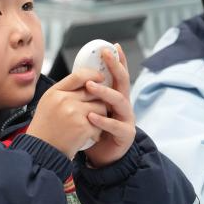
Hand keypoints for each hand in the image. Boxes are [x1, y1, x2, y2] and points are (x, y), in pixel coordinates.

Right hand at [26, 69, 106, 158]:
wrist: (41, 152)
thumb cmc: (45, 129)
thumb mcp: (48, 104)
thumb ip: (64, 91)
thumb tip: (86, 82)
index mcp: (54, 92)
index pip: (79, 75)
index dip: (93, 75)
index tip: (100, 78)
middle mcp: (63, 99)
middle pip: (93, 91)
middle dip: (97, 101)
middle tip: (92, 112)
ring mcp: (73, 113)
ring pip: (101, 107)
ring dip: (100, 117)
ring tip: (89, 126)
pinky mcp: (82, 127)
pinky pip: (100, 124)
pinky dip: (96, 132)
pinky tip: (87, 137)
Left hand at [83, 45, 135, 166]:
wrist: (103, 157)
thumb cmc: (95, 130)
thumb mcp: (91, 108)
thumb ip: (89, 95)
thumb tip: (77, 75)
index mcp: (115, 97)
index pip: (117, 75)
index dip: (118, 60)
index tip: (112, 46)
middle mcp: (124, 104)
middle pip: (123, 82)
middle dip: (116, 67)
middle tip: (105, 56)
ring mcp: (126, 118)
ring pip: (120, 101)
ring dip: (104, 92)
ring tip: (90, 86)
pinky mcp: (125, 134)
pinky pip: (115, 125)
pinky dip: (102, 120)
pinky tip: (91, 115)